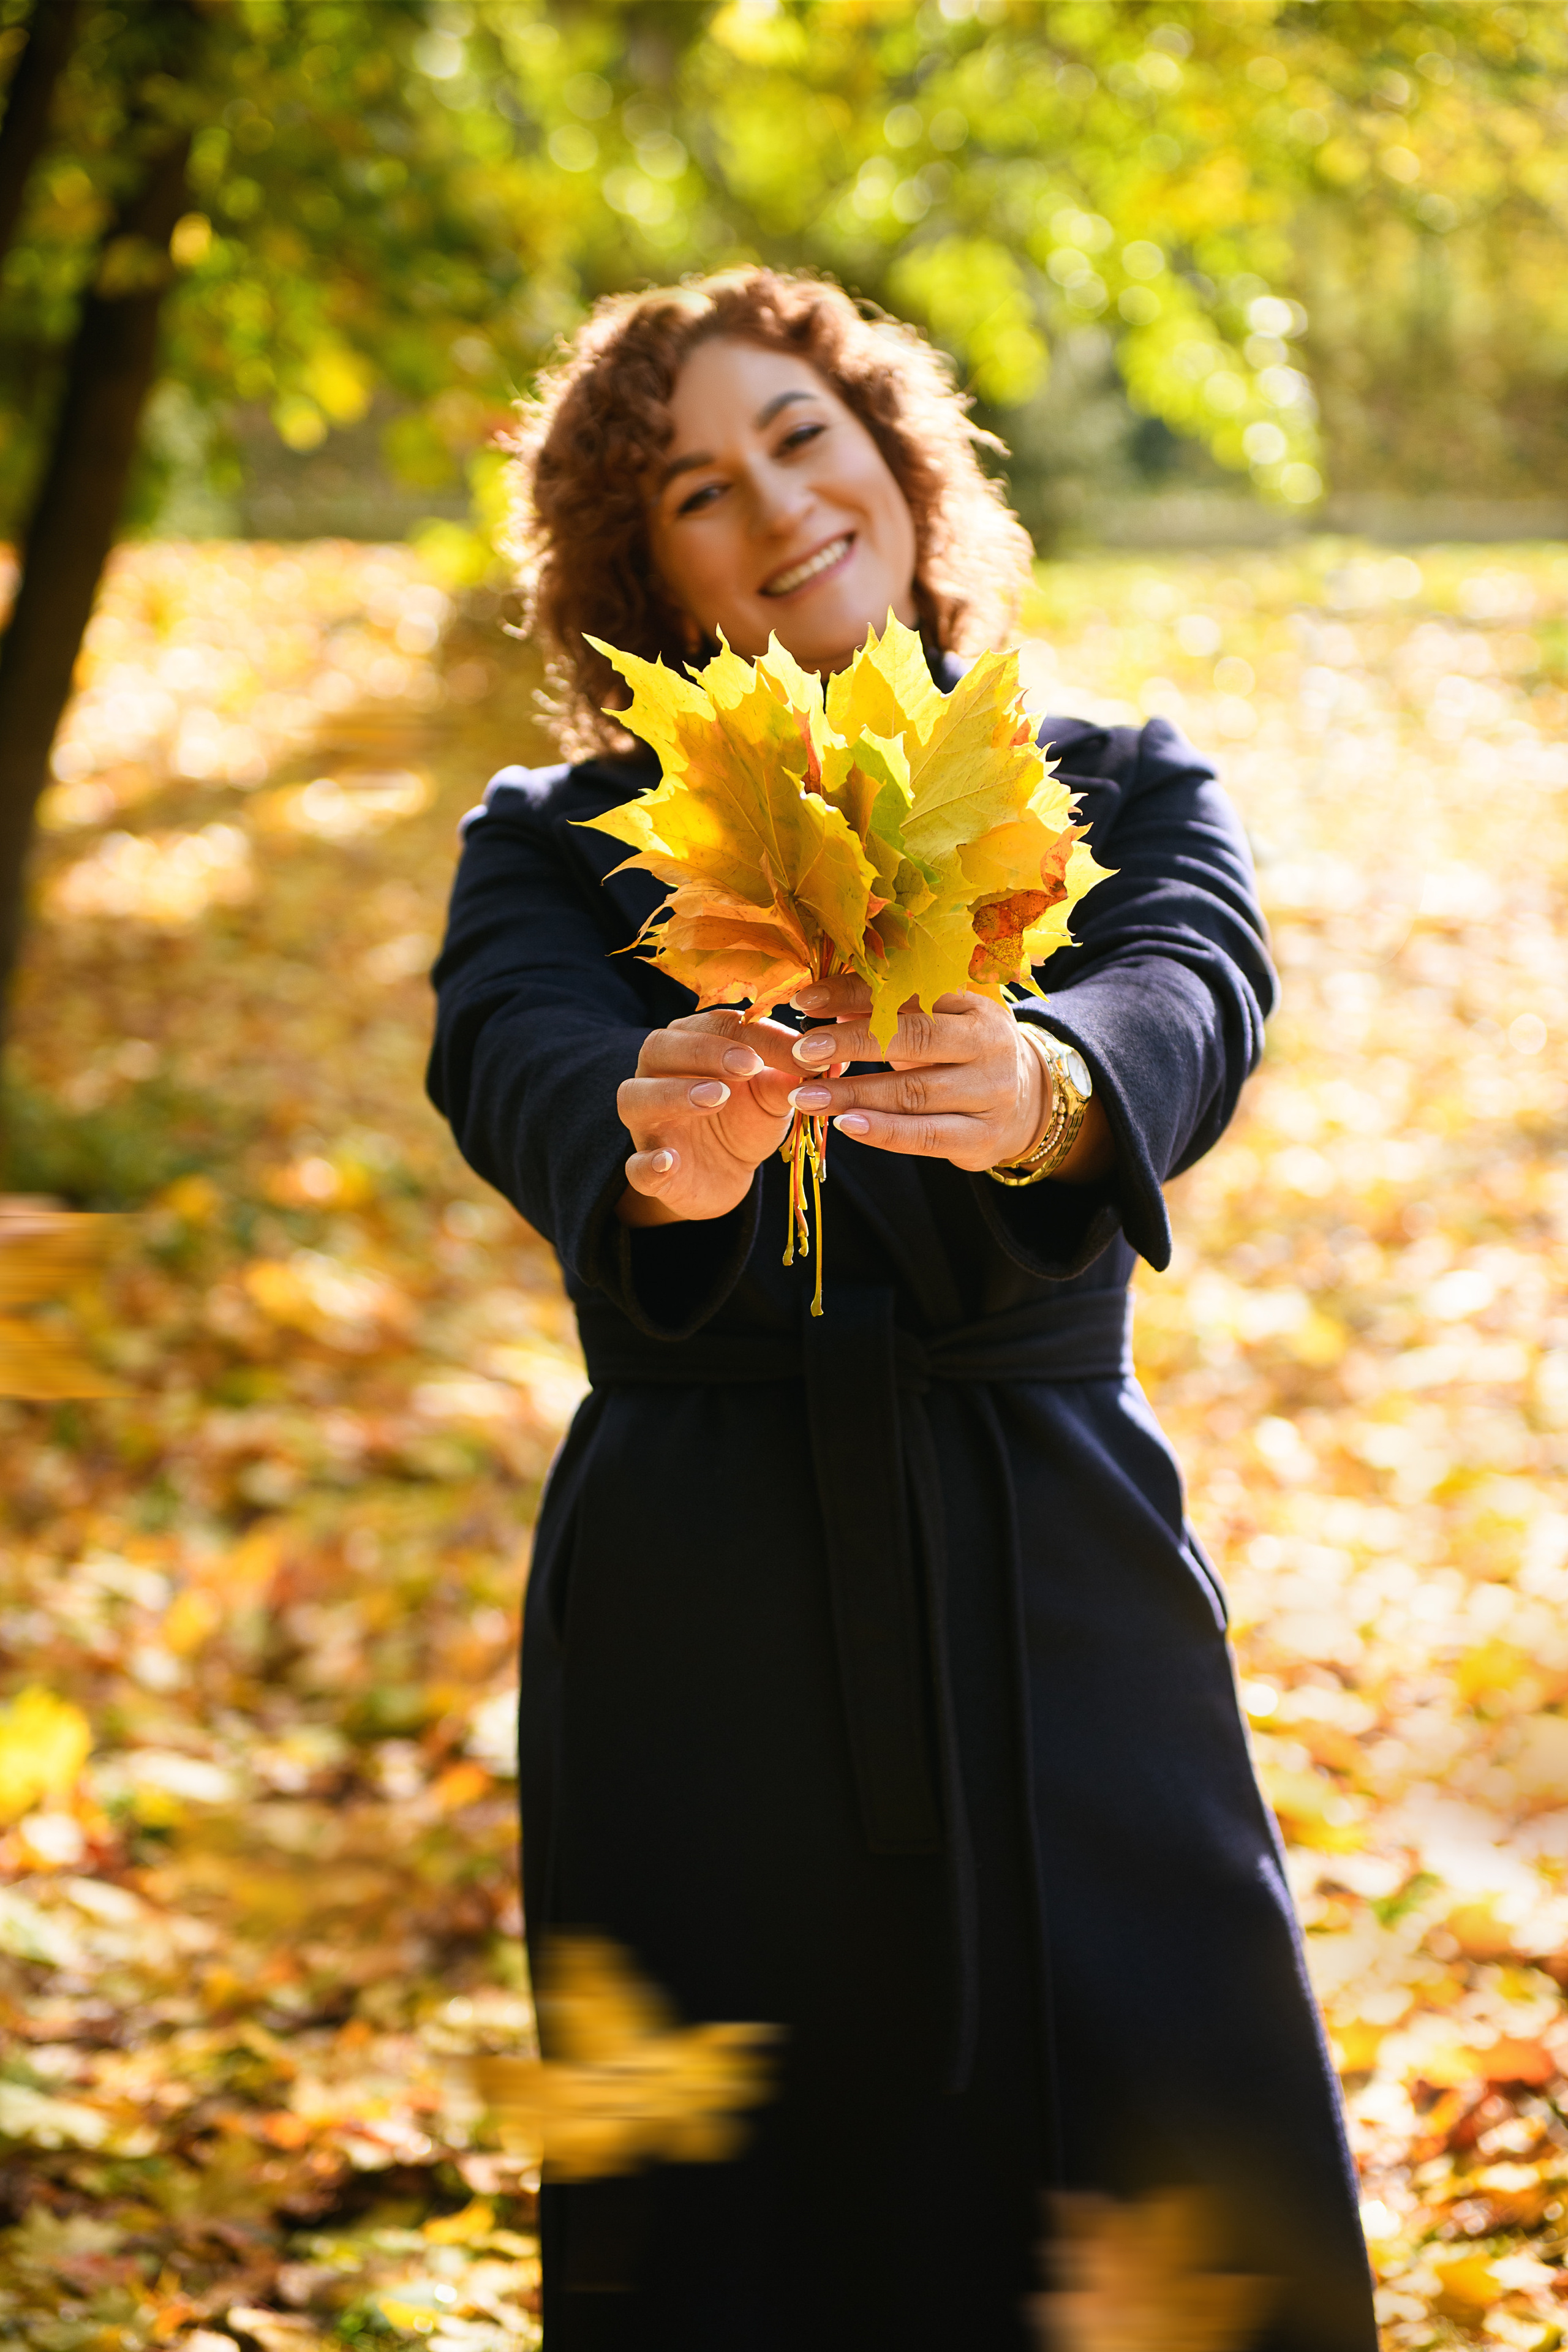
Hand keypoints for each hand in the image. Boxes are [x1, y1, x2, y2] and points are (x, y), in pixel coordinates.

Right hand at [616, 1009, 802, 1226]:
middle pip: (660, 1048)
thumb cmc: (745, 1118)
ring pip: (636, 1098)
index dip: (755, 1033)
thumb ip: (786, 1076)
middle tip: (748, 1065)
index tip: (798, 1048)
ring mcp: (647, 1123)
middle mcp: (657, 1075)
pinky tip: (667, 1162)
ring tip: (716, 1097)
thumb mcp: (772, 1096)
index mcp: (690, 1044)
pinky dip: (647, 1164)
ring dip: (673, 1094)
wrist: (727, 1173)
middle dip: (705, 1052)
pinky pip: (635, 1166)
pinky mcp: (648, 1170)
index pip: (716, 1024)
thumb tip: (817, 1057)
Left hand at [785, 977, 1115, 1183]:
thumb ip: (889, 1009)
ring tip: (805, 1096)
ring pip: (913, 1093)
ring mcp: (991, 1094)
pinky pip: (925, 1136)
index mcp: (975, 1003)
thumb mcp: (939, 1021)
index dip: (855, 993)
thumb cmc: (963, 1052)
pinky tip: (846, 1126)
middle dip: (852, 1043)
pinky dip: (883, 1132)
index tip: (805, 1000)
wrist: (1026, 1103)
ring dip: (853, 1094)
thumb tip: (820, 999)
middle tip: (803, 1050)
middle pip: (914, 1039)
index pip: (910, 992)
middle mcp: (989, 1045)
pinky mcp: (983, 1138)